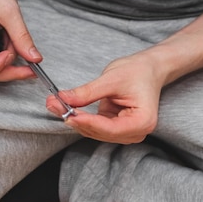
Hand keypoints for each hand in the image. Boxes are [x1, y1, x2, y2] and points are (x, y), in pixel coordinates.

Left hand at [47, 53, 164, 143]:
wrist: (148, 69)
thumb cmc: (138, 72)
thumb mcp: (111, 79)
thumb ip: (88, 92)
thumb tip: (64, 99)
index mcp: (142, 122)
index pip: (109, 128)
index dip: (86, 122)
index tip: (66, 113)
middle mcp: (136, 132)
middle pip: (100, 132)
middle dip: (76, 120)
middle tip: (54, 104)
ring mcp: (126, 132)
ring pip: (94, 131)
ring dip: (75, 119)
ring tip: (56, 103)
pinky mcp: (116, 127)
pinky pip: (95, 126)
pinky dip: (81, 117)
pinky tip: (67, 107)